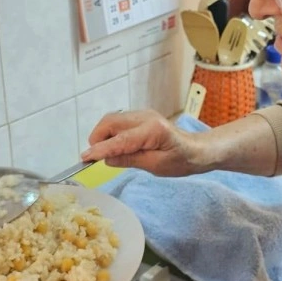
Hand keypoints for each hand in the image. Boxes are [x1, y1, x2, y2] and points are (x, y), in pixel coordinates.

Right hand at [80, 110, 202, 175]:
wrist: (197, 149)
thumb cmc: (181, 160)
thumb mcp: (155, 166)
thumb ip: (130, 160)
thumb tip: (106, 158)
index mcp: (152, 130)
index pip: (120, 140)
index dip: (100, 149)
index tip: (85, 158)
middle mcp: (145, 117)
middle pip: (110, 122)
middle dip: (97, 138)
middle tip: (96, 158)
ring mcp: (143, 114)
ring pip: (112, 120)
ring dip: (103, 135)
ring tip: (107, 154)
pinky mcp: (141, 116)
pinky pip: (119, 122)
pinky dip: (111, 133)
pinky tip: (117, 147)